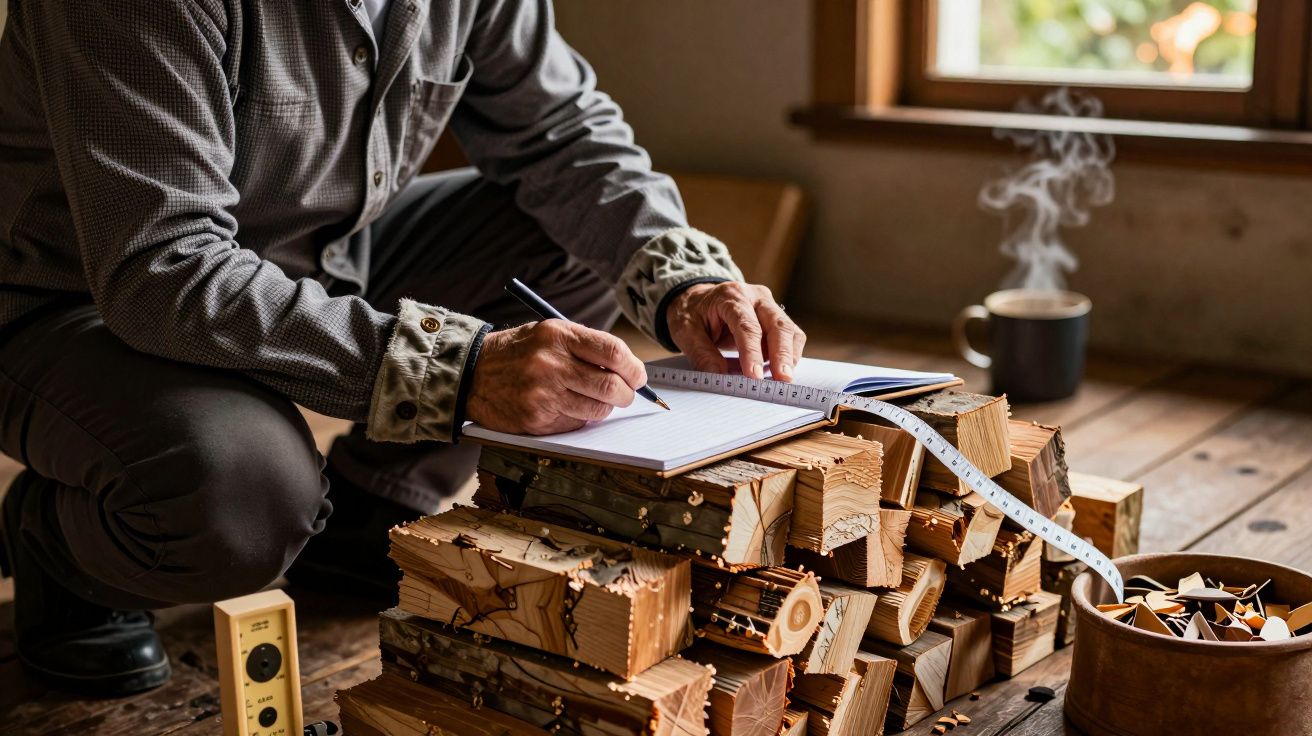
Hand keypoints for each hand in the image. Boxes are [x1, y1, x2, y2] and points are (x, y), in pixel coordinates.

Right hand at [466, 320, 646, 434]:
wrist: (473, 373)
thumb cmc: (519, 352)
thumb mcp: (549, 334)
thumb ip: (586, 346)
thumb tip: (629, 370)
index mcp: (558, 336)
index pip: (613, 352)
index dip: (634, 368)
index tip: (638, 376)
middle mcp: (551, 364)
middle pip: (611, 386)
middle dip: (627, 394)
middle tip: (626, 394)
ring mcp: (542, 394)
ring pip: (598, 409)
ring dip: (603, 407)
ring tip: (590, 398)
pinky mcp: (536, 419)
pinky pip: (575, 423)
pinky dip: (578, 417)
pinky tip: (563, 405)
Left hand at [665, 282, 805, 381]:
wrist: (698, 300)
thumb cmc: (692, 313)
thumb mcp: (685, 331)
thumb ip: (701, 354)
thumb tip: (719, 377)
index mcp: (731, 296)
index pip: (747, 326)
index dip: (752, 352)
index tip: (754, 376)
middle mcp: (755, 297)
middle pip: (778, 325)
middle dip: (782, 355)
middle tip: (782, 380)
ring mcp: (769, 306)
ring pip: (790, 331)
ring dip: (788, 357)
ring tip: (780, 379)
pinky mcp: (776, 318)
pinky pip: (791, 337)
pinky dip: (788, 355)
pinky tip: (777, 370)